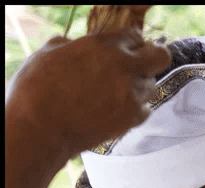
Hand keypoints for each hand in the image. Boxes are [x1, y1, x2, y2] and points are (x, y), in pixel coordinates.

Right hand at [6, 28, 170, 155]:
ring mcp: (132, 93)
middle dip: (153, 58)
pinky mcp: (134, 117)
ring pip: (152, 85)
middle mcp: (124, 66)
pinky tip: (117, 110)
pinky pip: (146, 109)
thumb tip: (75, 45)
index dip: (130, 43)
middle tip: (139, 67)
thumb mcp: (49, 53)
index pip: (134, 35)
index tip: (124, 51)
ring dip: (139, 87)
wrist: (41, 128)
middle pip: (160, 56)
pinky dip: (136, 110)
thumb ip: (71, 45)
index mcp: (103, 45)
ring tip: (117, 94)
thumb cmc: (37, 89)